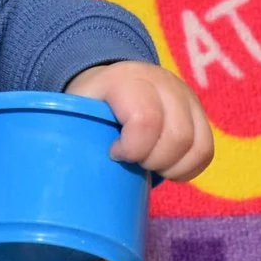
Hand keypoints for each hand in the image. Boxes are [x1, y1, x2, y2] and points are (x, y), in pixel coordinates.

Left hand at [65, 61, 213, 181]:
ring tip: (149, 165)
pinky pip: (206, 151)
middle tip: (132, 161)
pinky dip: (187, 167)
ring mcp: (185, 97)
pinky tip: (166, 166)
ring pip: (197, 146)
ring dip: (172, 167)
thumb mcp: (71, 112)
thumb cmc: (87, 106)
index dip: (133, 147)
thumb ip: (68, 133)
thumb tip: (55, 180)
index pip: (147, 118)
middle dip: (154, 161)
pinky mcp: (198, 113)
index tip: (114, 153)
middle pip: (177, 137)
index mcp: (126, 81)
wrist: (109, 80)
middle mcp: (163, 83)